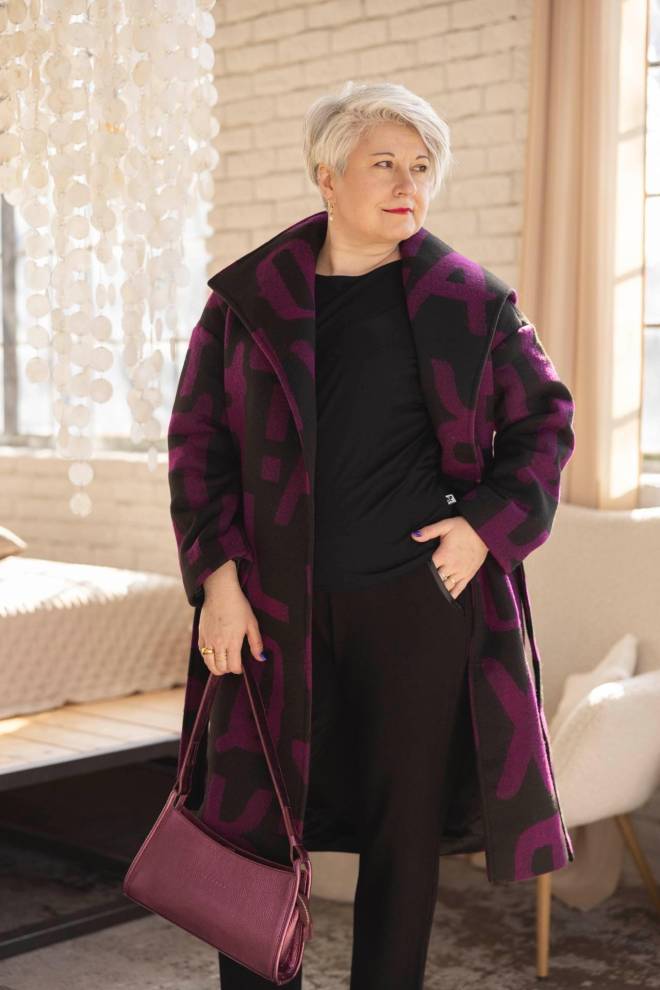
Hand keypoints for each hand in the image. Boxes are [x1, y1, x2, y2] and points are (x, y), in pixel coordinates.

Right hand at [199, 560, 266, 674]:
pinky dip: (208, 658)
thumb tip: (261, 658)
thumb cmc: (238, 606)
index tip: (241, 665)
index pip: (233, 667)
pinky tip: (215, 654)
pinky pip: (202, 654)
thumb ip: (256, 643)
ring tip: (223, 663)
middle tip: (233, 663)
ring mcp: (208, 640)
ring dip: (217, 667)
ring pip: (209, 664)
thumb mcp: (252, 623)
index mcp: (233, 641)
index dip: (238, 669)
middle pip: (221, 668)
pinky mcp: (201, 635)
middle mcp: (219, 643)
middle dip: (228, 669)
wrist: (220, 592)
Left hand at [411, 516, 487, 599]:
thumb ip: (429, 531)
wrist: (484, 531)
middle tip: (419, 586)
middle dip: (428, 582)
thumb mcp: (445, 525)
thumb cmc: (464, 527)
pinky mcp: (469, 575)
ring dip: (438, 589)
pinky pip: (459, 589)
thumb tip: (414, 536)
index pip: (428, 568)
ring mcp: (461, 572)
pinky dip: (451, 595)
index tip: (413, 575)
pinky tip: (444, 599)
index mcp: (443, 555)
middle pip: (435, 579)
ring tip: (429, 594)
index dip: (420, 572)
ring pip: (446, 586)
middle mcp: (451, 566)